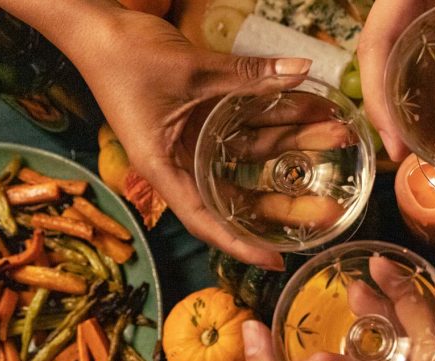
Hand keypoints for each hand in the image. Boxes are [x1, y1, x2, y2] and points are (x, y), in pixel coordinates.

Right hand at [0, 0, 312, 268]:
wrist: (98, 24)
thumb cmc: (126, 55)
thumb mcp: (193, 69)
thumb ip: (249, 74)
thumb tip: (301, 69)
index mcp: (164, 168)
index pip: (206, 220)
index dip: (241, 245)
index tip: (276, 262)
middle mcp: (181, 161)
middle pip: (238, 193)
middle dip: (286, 199)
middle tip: (331, 205)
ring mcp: (193, 140)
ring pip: (250, 155)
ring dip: (292, 146)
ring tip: (336, 136)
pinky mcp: (202, 117)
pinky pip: (245, 127)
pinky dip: (275, 121)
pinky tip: (310, 114)